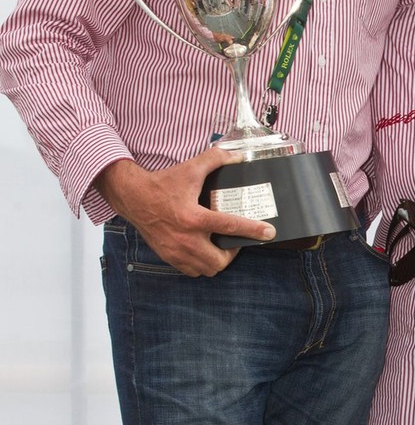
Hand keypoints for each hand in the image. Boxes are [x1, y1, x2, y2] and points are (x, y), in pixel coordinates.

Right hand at [94, 148, 276, 276]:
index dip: (253, 230)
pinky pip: (190, 271)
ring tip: (222, 246)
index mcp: (194, 217)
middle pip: (219, 261)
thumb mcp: (191, 167)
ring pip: (205, 269)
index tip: (269, 233)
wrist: (133, 197)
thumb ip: (216, 159)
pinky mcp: (168, 256)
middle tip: (236, 241)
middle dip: (233, 254)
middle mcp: (185, 239)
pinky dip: (201, 265)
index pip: (230, 226)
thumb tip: (237, 157)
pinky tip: (204, 250)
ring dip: (217, 261)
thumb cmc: (163, 183)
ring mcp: (175, 251)